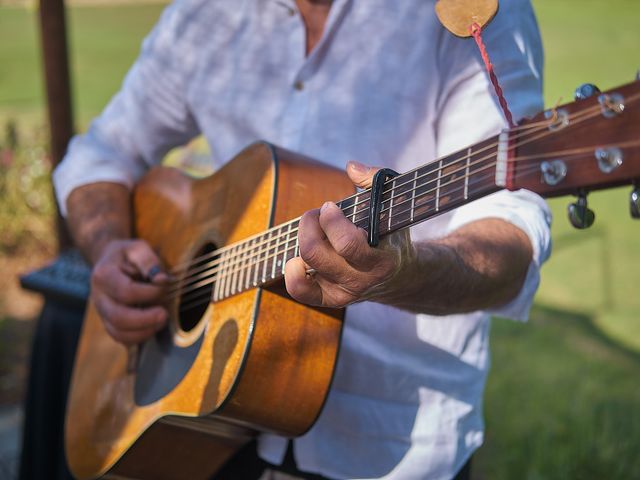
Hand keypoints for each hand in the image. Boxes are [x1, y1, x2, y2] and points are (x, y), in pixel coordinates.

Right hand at [91, 239, 170, 343]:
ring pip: (118, 333)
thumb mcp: (138, 248)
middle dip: (146, 319)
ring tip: (161, 321)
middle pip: (118, 317)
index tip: (164, 286)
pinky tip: (154, 326)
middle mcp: (98, 297)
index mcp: (103, 276)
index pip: (125, 292)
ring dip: (144, 331)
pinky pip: (121, 338)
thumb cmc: (127, 255)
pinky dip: (139, 337)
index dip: (149, 293)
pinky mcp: (109, 322)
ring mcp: (102, 312)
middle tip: (165, 314)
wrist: (109, 262)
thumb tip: (162, 280)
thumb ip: (149, 261)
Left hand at [284, 161, 415, 307]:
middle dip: (309, 224)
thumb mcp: (395, 204)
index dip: (331, 221)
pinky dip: (292, 271)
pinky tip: (299, 257)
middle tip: (319, 212)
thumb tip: (351, 167)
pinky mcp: (329, 299)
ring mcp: (344, 292)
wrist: (401, 275)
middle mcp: (361, 280)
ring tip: (315, 228)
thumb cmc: (393, 233)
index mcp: (381, 260)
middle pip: (315, 253)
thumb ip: (377, 181)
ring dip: (304, 238)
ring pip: (306, 264)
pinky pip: (301, 290)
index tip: (331, 206)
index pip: (347, 244)